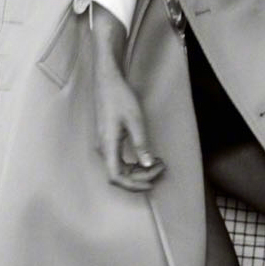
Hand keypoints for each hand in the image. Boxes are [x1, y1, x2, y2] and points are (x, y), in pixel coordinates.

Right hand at [90, 5, 164, 192]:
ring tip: (157, 163)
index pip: (116, 177)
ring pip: (119, 167)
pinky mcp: (107, 139)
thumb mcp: (135, 121)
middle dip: (141, 176)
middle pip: (119, 174)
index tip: (151, 183)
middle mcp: (103, 148)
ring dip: (138, 169)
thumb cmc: (120, 97)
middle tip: (161, 167)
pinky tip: (146, 157)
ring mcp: (104, 144)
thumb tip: (148, 165)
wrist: (108, 80)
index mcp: (107, 145)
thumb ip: (141, 145)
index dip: (133, 185)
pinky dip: (133, 162)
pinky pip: (118, 159)